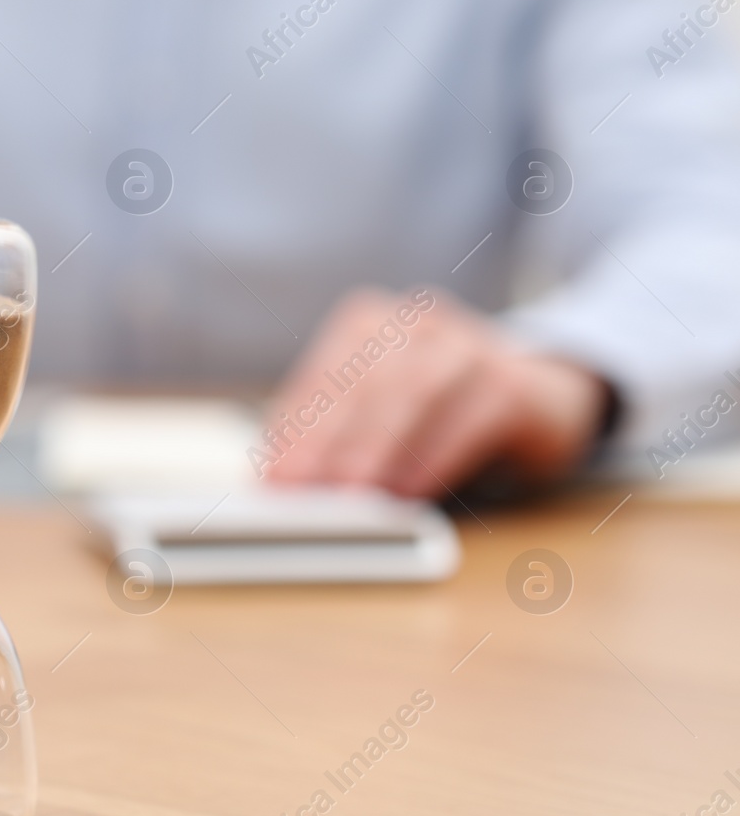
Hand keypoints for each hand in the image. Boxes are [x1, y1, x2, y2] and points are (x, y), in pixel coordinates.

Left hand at [260, 287, 606, 497]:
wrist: (543, 396)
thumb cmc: (439, 410)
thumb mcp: (379, 412)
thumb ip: (333, 434)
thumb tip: (280, 478)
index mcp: (367, 323)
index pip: (322, 378)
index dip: (296, 429)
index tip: (273, 475)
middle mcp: (415, 322)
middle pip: (363, 385)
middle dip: (328, 442)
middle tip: (303, 491)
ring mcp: (468, 344)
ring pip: (412, 395)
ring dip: (377, 449)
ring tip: (351, 493)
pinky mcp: (513, 383)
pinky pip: (468, 419)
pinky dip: (433, 457)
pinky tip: (410, 490)